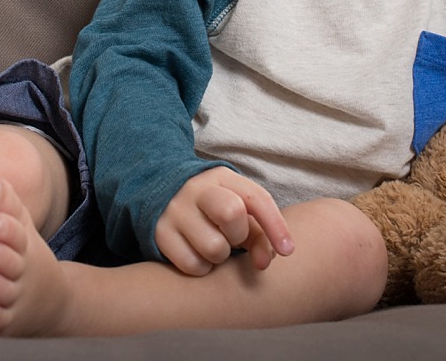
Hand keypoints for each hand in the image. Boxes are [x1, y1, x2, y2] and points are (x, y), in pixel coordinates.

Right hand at [154, 167, 293, 275]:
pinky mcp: (159, 233)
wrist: (158, 191)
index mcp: (222, 177)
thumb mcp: (235, 205)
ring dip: (220, 256)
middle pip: (232, 214)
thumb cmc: (211, 206)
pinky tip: (197, 254)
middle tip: (232, 238)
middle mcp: (196, 189)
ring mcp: (175, 210)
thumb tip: (266, 261)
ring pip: (213, 247)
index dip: (276, 226)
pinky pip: (192, 264)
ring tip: (213, 246)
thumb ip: (257, 231)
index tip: (288, 251)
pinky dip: (201, 267)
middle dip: (239, 235)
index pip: (256, 198)